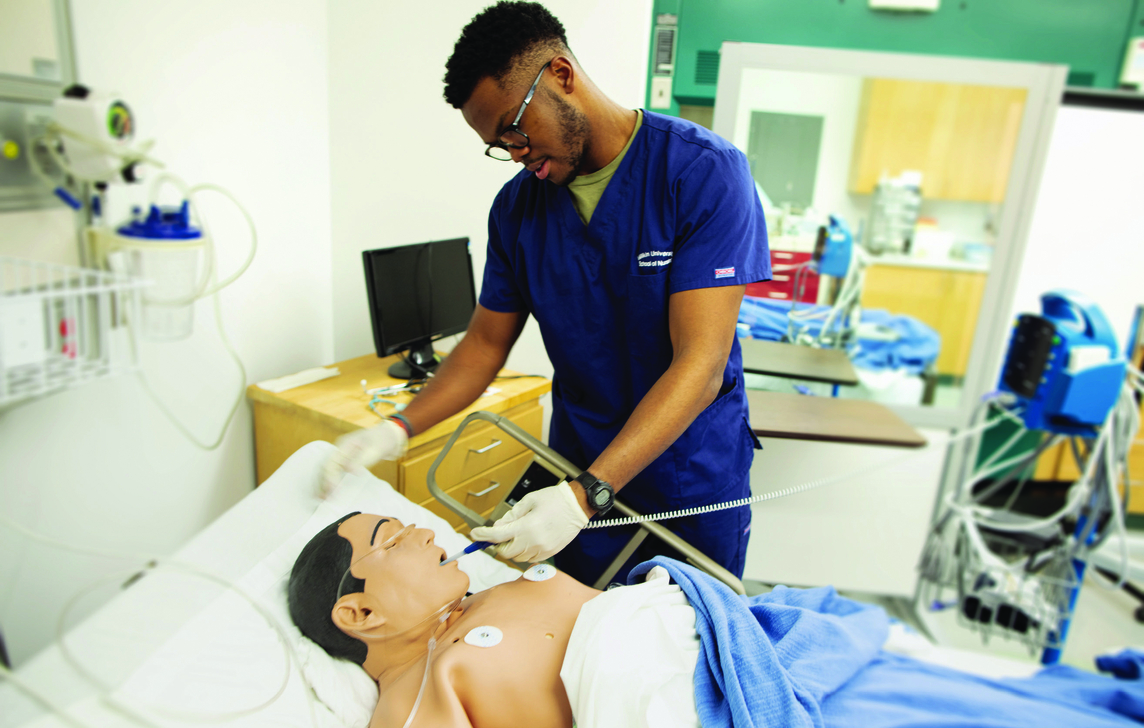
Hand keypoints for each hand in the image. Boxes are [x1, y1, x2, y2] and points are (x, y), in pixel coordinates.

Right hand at [319, 419, 408, 496]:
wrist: (388, 435)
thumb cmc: (383, 440)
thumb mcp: (375, 450)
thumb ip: (360, 459)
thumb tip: (347, 469)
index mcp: (346, 443)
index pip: (332, 462)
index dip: (330, 476)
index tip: (332, 489)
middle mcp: (340, 448)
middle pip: (327, 466)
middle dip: (324, 482)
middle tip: (323, 498)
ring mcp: (342, 453)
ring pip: (328, 469)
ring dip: (325, 482)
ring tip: (322, 498)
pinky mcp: (345, 459)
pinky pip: (335, 470)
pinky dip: (331, 480)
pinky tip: (330, 491)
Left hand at [469, 482, 588, 562]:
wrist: (576, 506)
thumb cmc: (554, 499)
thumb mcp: (528, 501)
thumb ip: (511, 515)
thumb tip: (497, 527)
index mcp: (526, 526)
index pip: (497, 536)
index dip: (482, 536)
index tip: (474, 534)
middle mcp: (533, 541)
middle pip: (505, 552)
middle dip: (497, 545)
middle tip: (497, 536)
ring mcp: (542, 549)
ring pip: (517, 558)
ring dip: (510, 549)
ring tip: (513, 537)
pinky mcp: (549, 553)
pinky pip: (530, 559)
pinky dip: (523, 553)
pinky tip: (525, 542)